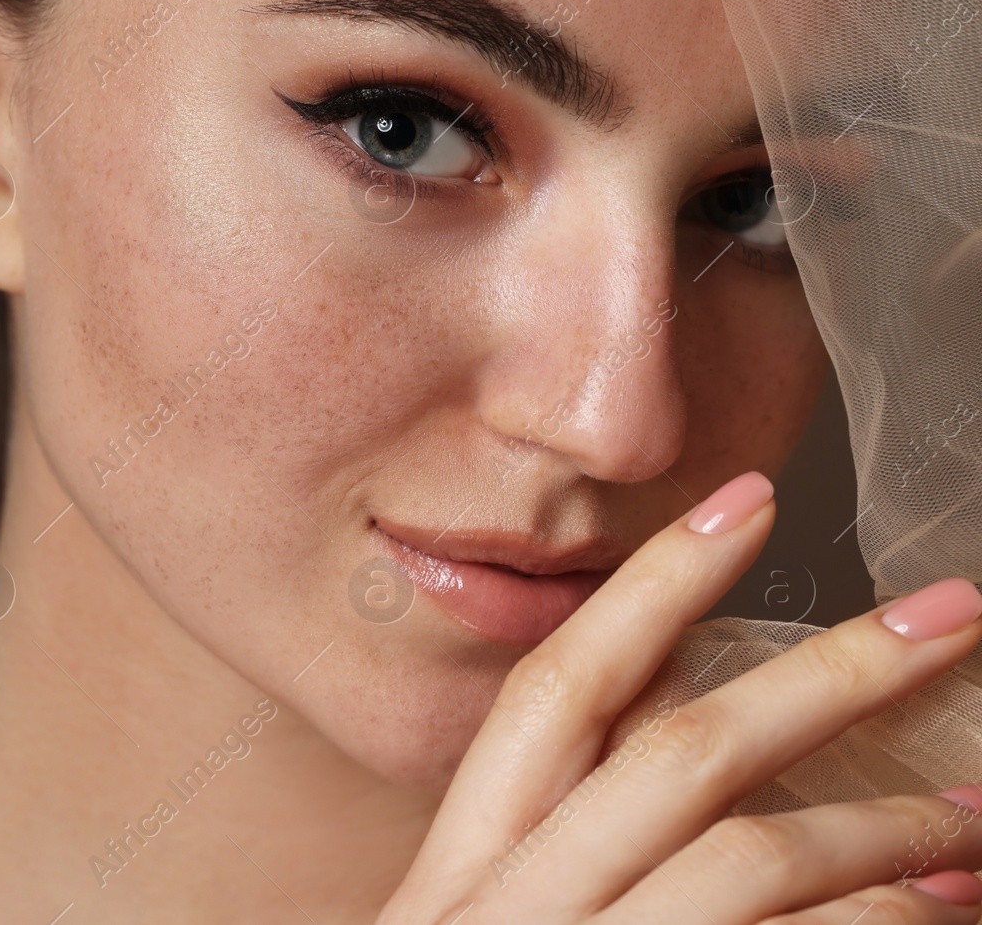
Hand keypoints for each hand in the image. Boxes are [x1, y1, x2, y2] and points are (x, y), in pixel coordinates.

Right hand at [378, 471, 981, 923]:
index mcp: (454, 881)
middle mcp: (504, 915)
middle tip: (952, 613)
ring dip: (881, 825)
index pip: (553, 700)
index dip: (648, 593)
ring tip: (972, 816)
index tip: (744, 502)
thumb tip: (683, 748)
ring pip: (748, 861)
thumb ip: (549, 854)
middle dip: (827, 674)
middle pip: (680, 756)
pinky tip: (938, 921)